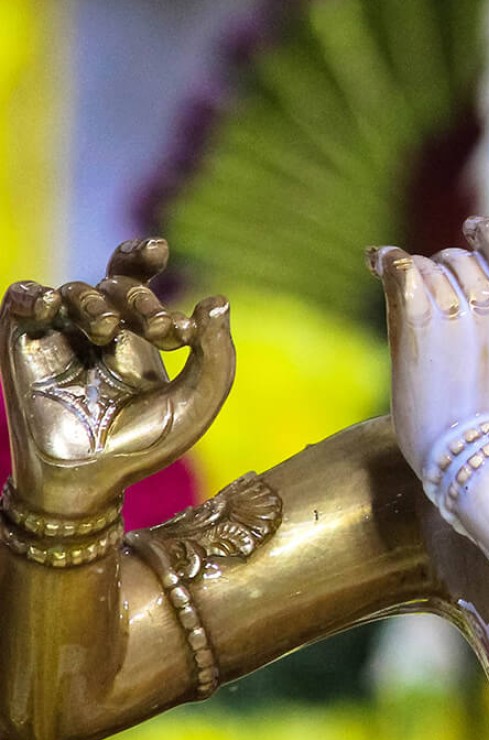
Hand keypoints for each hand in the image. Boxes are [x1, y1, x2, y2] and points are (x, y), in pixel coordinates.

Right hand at [0, 238, 234, 517]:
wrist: (90, 478)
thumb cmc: (143, 447)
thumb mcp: (196, 401)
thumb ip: (217, 355)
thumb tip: (218, 300)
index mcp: (136, 338)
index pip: (136, 278)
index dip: (145, 261)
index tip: (168, 282)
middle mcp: (96, 332)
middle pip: (114, 283)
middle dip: (139, 296)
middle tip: (158, 326)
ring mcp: (59, 336)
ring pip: (74, 289)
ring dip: (97, 301)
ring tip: (110, 331)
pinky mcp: (21, 343)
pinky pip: (20, 298)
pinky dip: (34, 294)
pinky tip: (52, 304)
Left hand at [373, 217, 488, 483]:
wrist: (472, 454)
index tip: (472, 228)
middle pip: (459, 259)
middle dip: (442, 271)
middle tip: (429, 297)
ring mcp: (455, 311)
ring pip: (428, 265)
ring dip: (414, 277)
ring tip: (404, 297)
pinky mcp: (419, 323)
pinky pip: (402, 269)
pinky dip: (386, 260)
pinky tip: (376, 260)